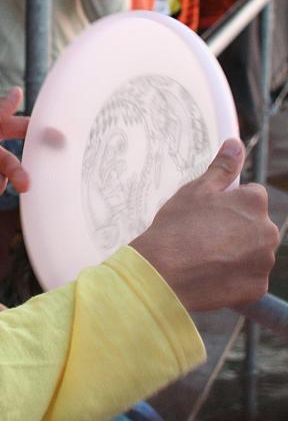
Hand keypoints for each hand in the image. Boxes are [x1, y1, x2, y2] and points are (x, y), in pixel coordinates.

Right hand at [131, 138, 278, 311]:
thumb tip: (236, 143)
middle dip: (237, 228)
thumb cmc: (178, 226)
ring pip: (254, 251)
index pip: (252, 196)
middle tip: (205, 234)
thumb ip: (222, 167)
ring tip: (206, 255)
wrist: (165, 274)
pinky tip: (211, 273)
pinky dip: (235, 276)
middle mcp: (267, 232)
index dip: (229, 203)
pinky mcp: (257, 288)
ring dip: (238, 252)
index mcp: (254, 203)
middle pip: (255, 225)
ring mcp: (264, 262)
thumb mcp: (196, 189)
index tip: (209, 213)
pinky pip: (249, 276)